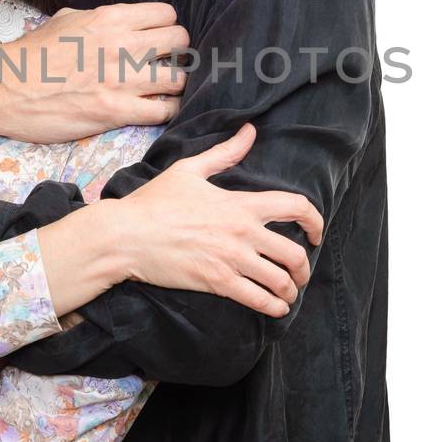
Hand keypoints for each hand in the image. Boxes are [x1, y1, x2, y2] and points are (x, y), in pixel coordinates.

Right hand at [0, 2, 189, 141]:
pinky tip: (154, 110)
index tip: (160, 40)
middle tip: (165, 64)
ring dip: (173, 85)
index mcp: (110, 18)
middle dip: (177, 53)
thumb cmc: (32, 54)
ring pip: (178, 78)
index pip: (167, 15)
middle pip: (180, 42)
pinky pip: (164, 111)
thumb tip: (126, 23)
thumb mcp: (68, 19)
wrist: (4, 88)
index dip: (167, 28)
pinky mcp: (116, 112)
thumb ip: (103, 19)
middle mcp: (122, 45)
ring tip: (162, 90)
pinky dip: (165, 111)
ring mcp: (121, 80)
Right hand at [106, 124, 323, 316]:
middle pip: (294, 253)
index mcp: (241, 204)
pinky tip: (276, 309)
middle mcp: (243, 232)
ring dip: (290, 290)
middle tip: (301, 274)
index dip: (315, 221)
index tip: (315, 234)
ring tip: (288, 295)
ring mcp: (232, 259)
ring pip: (280, 280)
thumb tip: (249, 131)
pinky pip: (257, 299)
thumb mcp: (190, 170)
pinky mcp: (217, 282)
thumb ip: (225, 153)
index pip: (295, 207)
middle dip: (304, 267)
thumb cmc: (155, 201)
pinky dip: (273, 307)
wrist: (126, 235)